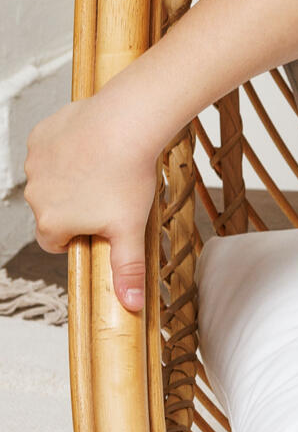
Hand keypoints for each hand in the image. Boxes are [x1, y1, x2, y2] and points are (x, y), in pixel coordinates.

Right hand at [23, 96, 160, 314]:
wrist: (126, 125)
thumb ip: (126, 269)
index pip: (55, 242)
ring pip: (51, 179)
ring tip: (104, 168)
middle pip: (53, 211)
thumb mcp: (130, 230)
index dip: (78, 236)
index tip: (100, 225)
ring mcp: (34, 164)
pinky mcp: (40, 136)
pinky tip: (93, 146)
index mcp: (50, 223)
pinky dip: (68, 151)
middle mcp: (34, 195)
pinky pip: (51, 150)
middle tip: (109, 194)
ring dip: (71, 178)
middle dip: (76, 207)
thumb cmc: (128, 179)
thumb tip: (130, 306)